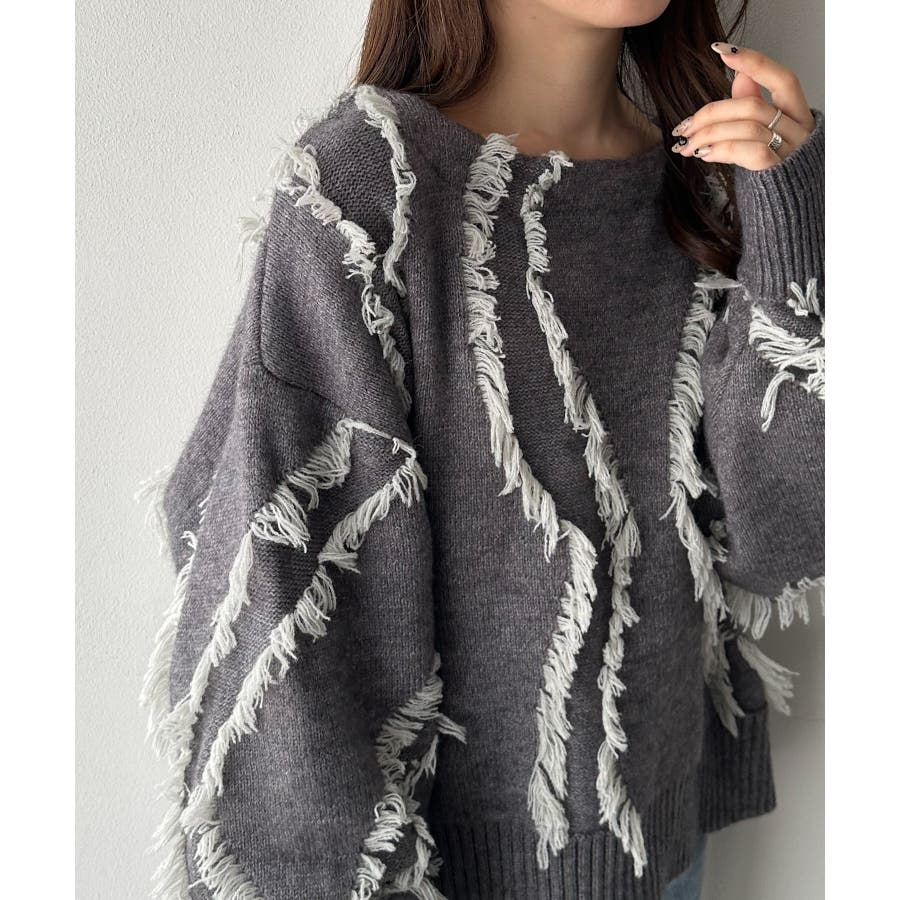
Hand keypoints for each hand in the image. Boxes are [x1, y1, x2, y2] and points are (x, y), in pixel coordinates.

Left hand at [669, 41, 816, 170]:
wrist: (789, 209)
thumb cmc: (774, 167)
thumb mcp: (766, 132)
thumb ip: (755, 104)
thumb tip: (741, 75)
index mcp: (799, 112)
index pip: (782, 78)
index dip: (754, 62)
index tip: (723, 52)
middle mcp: (799, 128)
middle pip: (753, 107)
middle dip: (712, 113)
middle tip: (685, 126)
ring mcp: (790, 150)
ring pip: (747, 128)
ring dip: (709, 134)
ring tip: (687, 144)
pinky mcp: (777, 171)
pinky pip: (748, 152)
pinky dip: (721, 150)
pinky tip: (704, 154)